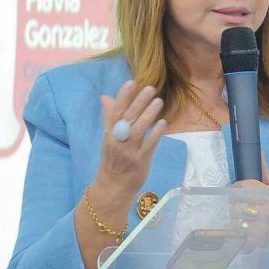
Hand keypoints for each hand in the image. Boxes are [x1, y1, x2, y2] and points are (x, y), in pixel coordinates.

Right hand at [93, 81, 166, 207]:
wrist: (113, 186)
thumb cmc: (113, 159)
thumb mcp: (108, 137)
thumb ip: (109, 117)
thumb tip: (105, 97)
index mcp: (109, 133)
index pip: (115, 112)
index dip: (123, 97)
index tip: (131, 82)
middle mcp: (117, 141)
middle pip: (128, 119)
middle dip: (138, 102)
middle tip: (150, 88)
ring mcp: (129, 151)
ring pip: (138, 130)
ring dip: (148, 115)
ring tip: (159, 101)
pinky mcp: (140, 161)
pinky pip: (149, 145)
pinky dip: (156, 134)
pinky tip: (163, 123)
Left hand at [232, 153, 268, 246]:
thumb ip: (264, 172)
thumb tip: (260, 152)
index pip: (241, 188)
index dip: (235, 190)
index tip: (237, 192)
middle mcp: (267, 211)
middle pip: (234, 206)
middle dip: (235, 206)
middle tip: (244, 207)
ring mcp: (261, 228)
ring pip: (234, 221)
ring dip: (237, 220)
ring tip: (247, 219)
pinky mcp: (257, 242)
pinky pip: (238, 235)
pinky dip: (241, 233)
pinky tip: (248, 230)